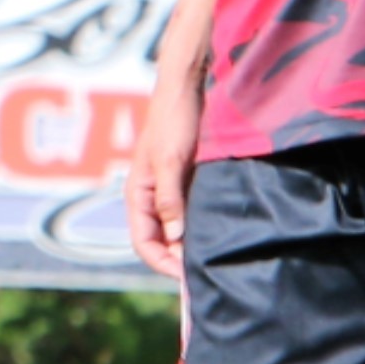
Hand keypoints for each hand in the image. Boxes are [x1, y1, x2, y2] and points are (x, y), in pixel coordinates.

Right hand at [128, 73, 202, 283]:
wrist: (190, 86)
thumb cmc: (175, 120)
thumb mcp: (170, 160)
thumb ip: (170, 199)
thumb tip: (176, 238)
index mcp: (138, 194)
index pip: (143, 243)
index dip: (163, 263)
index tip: (189, 277)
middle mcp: (154, 197)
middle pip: (163, 241)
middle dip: (181, 259)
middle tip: (211, 274)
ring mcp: (173, 190)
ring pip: (181, 230)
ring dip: (195, 245)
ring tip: (221, 258)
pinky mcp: (191, 182)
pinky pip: (196, 214)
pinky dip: (207, 227)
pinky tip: (226, 234)